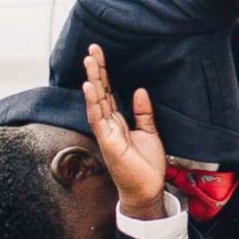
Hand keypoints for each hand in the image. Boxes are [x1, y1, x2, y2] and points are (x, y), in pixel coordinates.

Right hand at [80, 44, 166, 217]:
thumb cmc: (145, 165)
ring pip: (96, 102)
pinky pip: (99, 120)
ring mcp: (106, 133)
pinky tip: (89, 87)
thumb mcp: (149, 132)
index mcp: (117, 121)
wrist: (147, 190)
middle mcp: (108, 125)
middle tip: (91, 48)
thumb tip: (139, 90)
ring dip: (92, 81)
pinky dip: (93, 103)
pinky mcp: (109, 143)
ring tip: (89, 61)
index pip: (108, 92)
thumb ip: (143, 112)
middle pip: (99, 92)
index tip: (98, 54)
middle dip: (95, 70)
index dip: (103, 73)